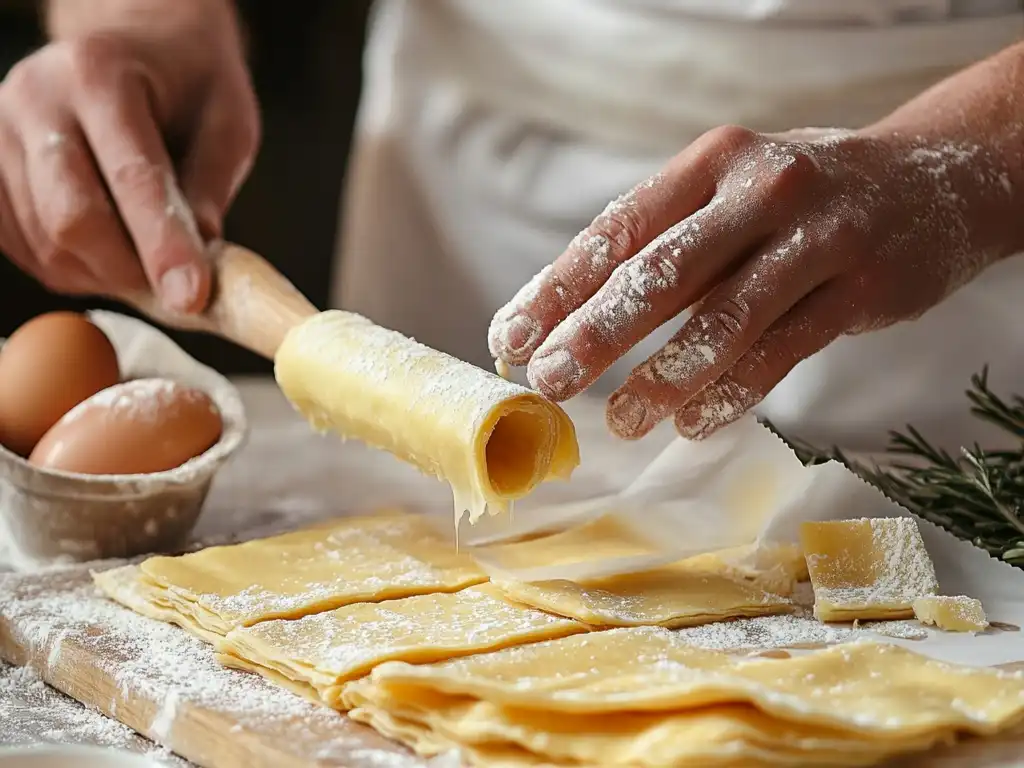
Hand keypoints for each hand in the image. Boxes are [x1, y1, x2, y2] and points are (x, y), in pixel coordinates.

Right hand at [0, 9, 258, 311]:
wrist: (135, 52)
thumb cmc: (188, 87)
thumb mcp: (228, 123)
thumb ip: (211, 188)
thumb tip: (194, 266)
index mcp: (99, 74)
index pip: (130, 177)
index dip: (162, 246)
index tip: (191, 297)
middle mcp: (36, 98)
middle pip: (71, 217)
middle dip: (131, 271)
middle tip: (179, 293)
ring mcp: (0, 134)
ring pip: (46, 243)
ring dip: (107, 276)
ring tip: (151, 264)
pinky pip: (25, 248)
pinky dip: (75, 270)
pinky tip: (111, 256)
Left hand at [488, 125, 1018, 439]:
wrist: (931, 182)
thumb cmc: (797, 202)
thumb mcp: (728, 194)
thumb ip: (661, 245)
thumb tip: (564, 320)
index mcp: (711, 162)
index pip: (617, 230)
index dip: (558, 289)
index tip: (511, 338)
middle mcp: (761, 190)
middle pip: (662, 272)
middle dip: (597, 334)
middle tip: (550, 381)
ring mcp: (815, 239)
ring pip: (725, 318)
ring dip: (664, 376)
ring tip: (621, 421)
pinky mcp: (860, 289)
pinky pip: (783, 350)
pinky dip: (732, 390)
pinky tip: (691, 421)